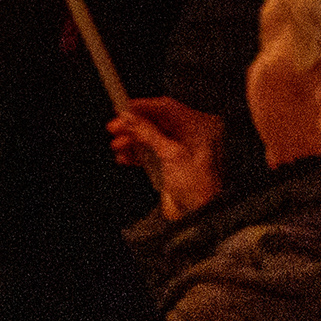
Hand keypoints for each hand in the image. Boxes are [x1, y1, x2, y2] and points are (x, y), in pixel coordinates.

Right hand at [109, 94, 224, 219]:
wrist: (205, 214)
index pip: (166, 108)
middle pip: (156, 122)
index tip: (123, 108)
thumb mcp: (171, 154)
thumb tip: (130, 117)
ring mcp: (181, 150)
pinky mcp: (173, 164)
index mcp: (197, 127)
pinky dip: (138, 154)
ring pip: (151, 137)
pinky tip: (126, 158)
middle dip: (133, 126)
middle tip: (115, 129)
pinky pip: (152, 152)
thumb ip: (148, 133)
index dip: (143, 107)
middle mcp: (190, 135)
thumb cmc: (198, 186)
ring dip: (132, 141)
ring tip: (118, 147)